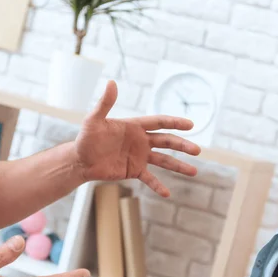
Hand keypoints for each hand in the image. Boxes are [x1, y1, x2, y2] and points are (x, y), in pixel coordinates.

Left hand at [75, 80, 200, 197]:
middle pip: (166, 142)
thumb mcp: (94, 120)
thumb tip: (112, 82)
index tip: (190, 125)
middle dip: (182, 146)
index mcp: (135, 127)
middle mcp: (141, 141)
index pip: (159, 123)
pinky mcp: (134, 171)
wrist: (80, 160)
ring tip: (194, 171)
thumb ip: (105, 103)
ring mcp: (139, 157)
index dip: (175, 123)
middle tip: (197, 151)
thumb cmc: (86, 138)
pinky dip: (158, 186)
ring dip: (178, 166)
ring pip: (164, 160)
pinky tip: (168, 194)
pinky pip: (149, 179)